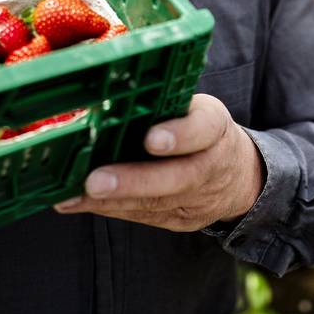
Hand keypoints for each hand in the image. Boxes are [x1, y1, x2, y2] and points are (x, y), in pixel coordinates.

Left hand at [54, 94, 263, 230]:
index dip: (179, 135)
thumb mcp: (198, 108)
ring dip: (111, 200)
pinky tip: (76, 202)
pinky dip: (108, 209)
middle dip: (133, 181)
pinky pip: (143, 216)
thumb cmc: (204, 131)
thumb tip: (111, 93)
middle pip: (176, 178)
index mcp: (216, 128)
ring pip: (155, 203)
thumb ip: (166, 105)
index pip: (203, 129)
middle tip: (94, 182)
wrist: (240, 176)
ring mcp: (197, 199)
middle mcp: (210, 166)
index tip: (151, 138)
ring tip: (73, 195)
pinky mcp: (179, 220)